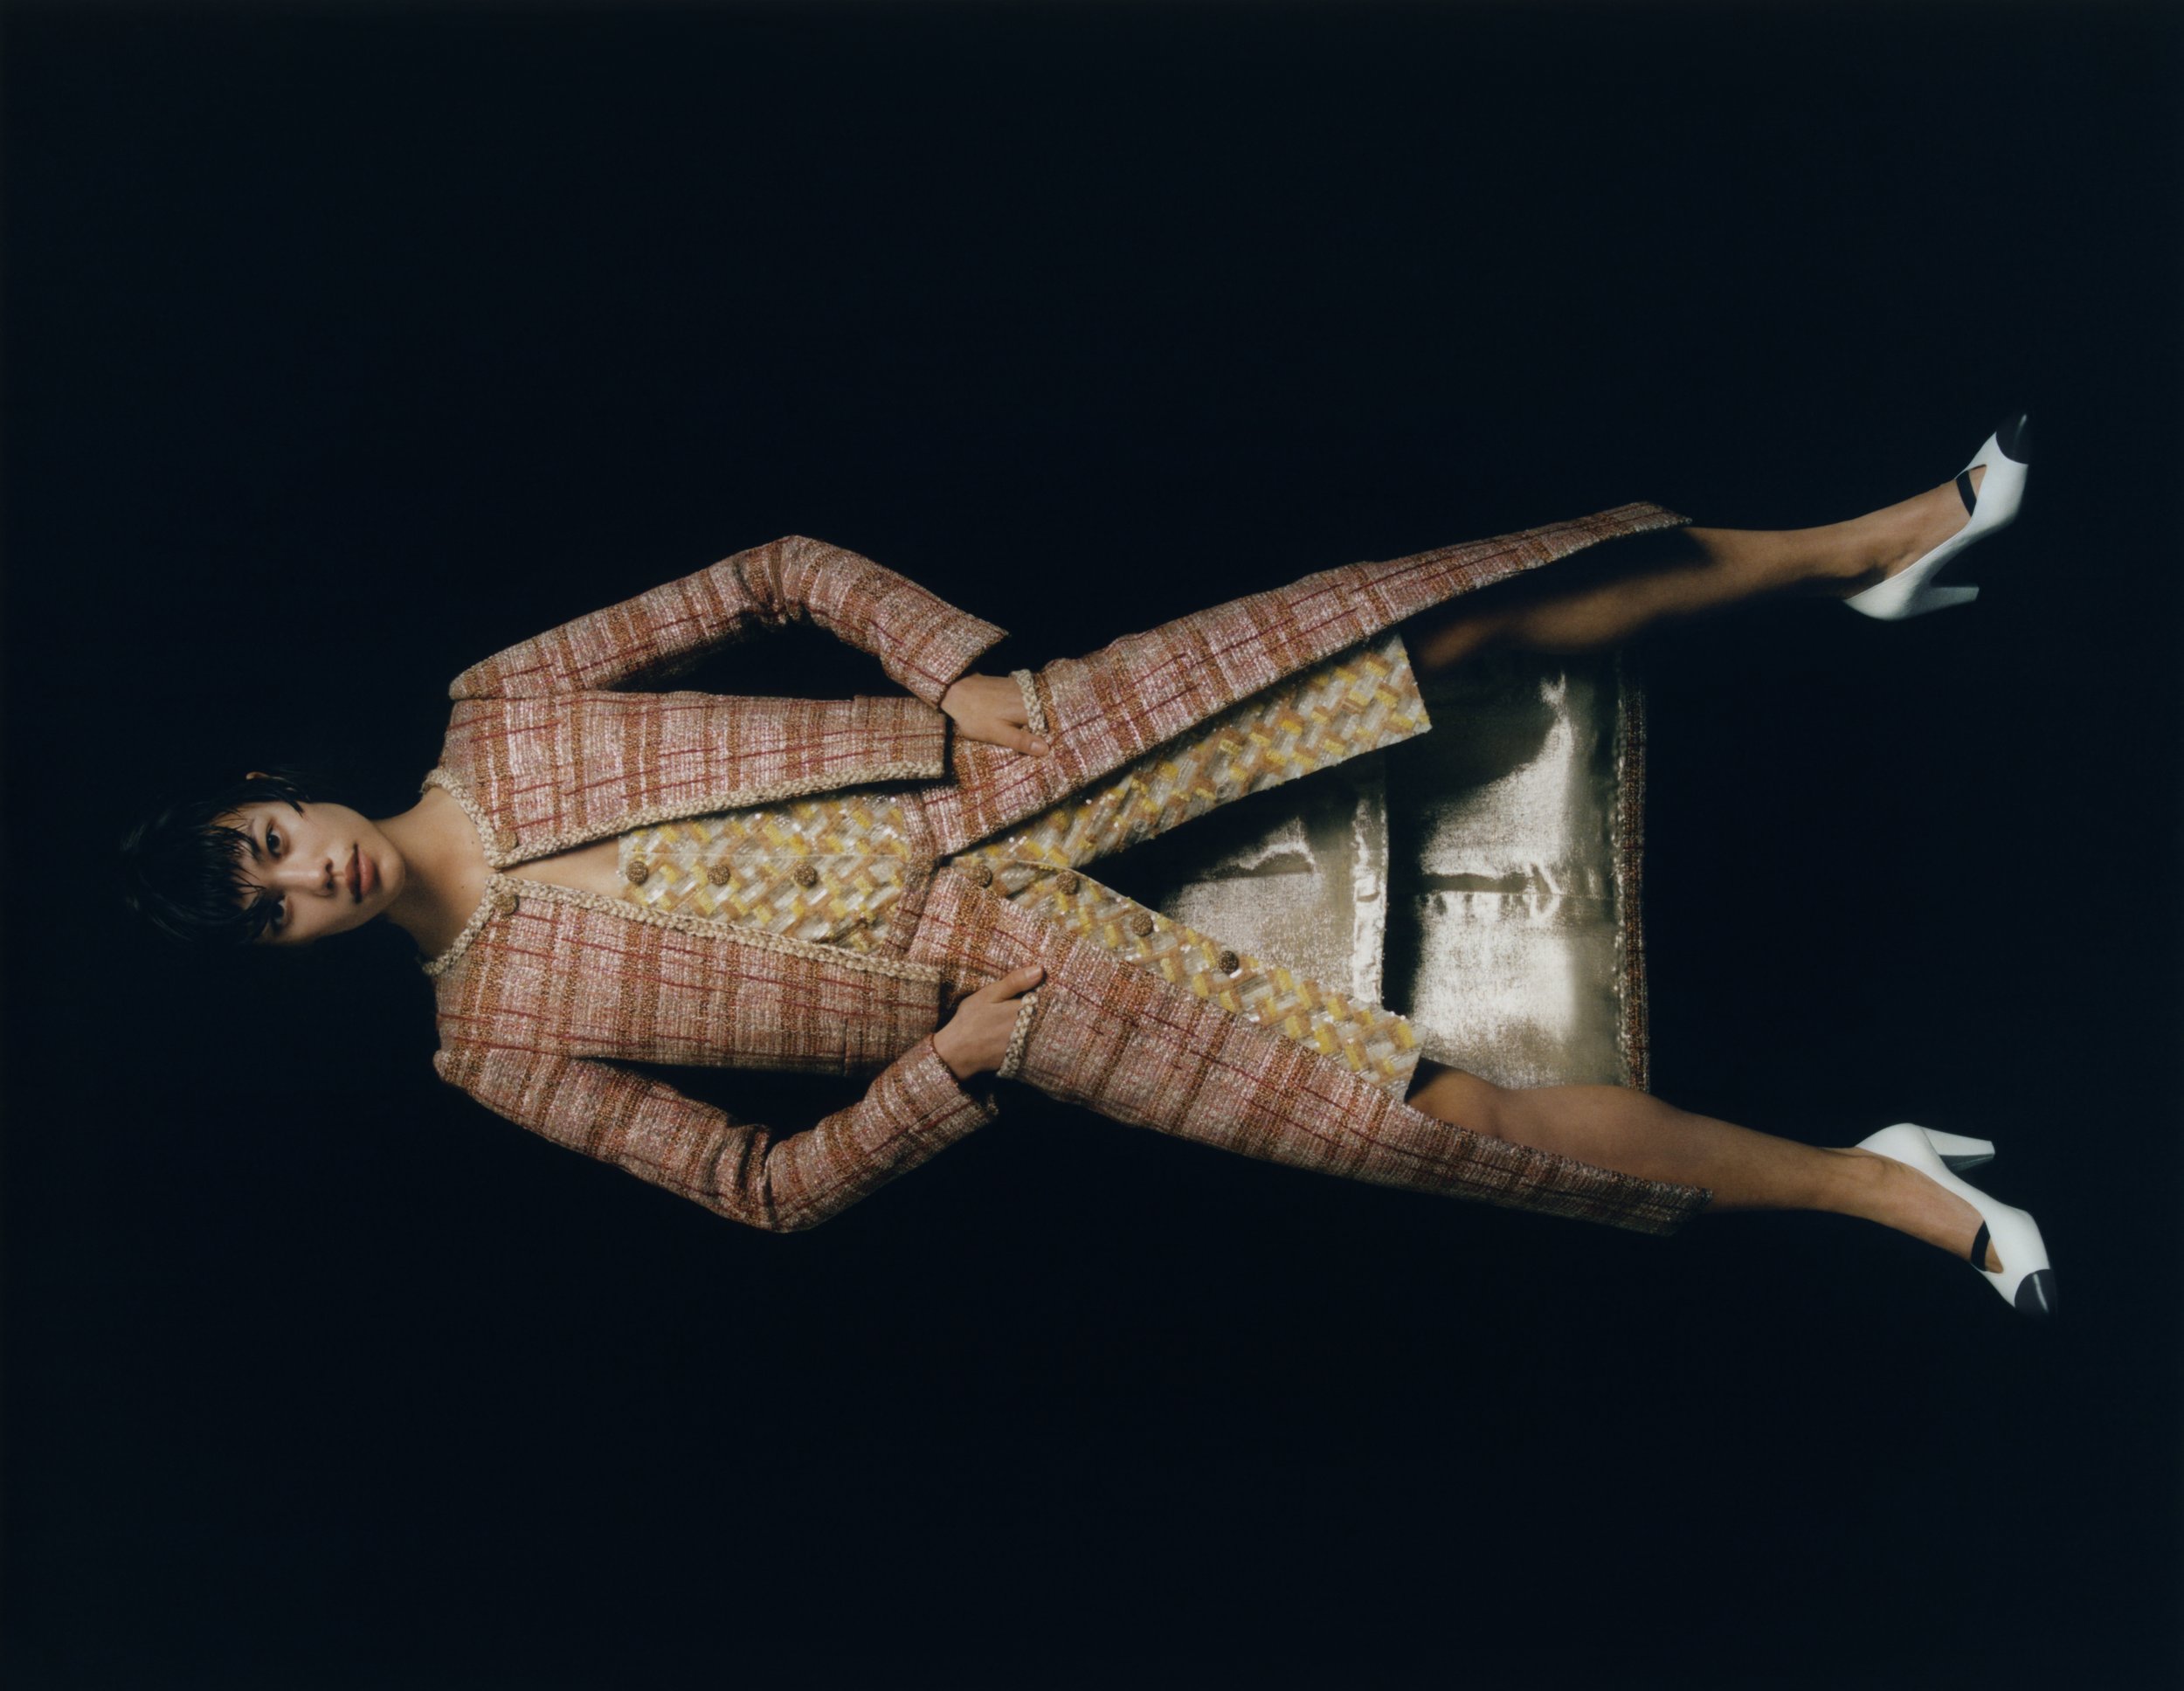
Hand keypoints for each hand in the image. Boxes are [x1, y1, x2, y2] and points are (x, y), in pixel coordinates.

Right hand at [931, 963, 1044, 1080]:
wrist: (957, 1054)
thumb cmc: (971, 1021)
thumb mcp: (989, 995)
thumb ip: (1015, 982)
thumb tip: (1040, 970)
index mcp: (1025, 1009)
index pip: (1047, 997)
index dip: (1047, 989)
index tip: (1047, 983)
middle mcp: (1031, 1027)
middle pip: (1046, 1013)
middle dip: (1045, 1005)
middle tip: (1040, 1000)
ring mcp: (1028, 1044)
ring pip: (1042, 1028)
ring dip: (1040, 1021)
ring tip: (1029, 1016)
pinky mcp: (1023, 1056)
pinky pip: (1035, 1042)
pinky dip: (1032, 1036)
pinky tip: (1021, 1032)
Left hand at [939, 673, 1049, 757]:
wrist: (957, 689)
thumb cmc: (975, 715)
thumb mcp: (997, 733)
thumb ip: (1021, 741)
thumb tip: (1045, 749)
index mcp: (1028, 711)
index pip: (1050, 725)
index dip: (1051, 737)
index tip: (1050, 749)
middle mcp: (1030, 697)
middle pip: (1046, 715)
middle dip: (1045, 729)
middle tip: (1041, 745)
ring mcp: (1023, 689)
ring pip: (1038, 707)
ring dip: (1037, 719)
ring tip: (1030, 732)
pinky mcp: (1014, 685)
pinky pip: (1029, 700)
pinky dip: (1029, 709)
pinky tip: (1021, 718)